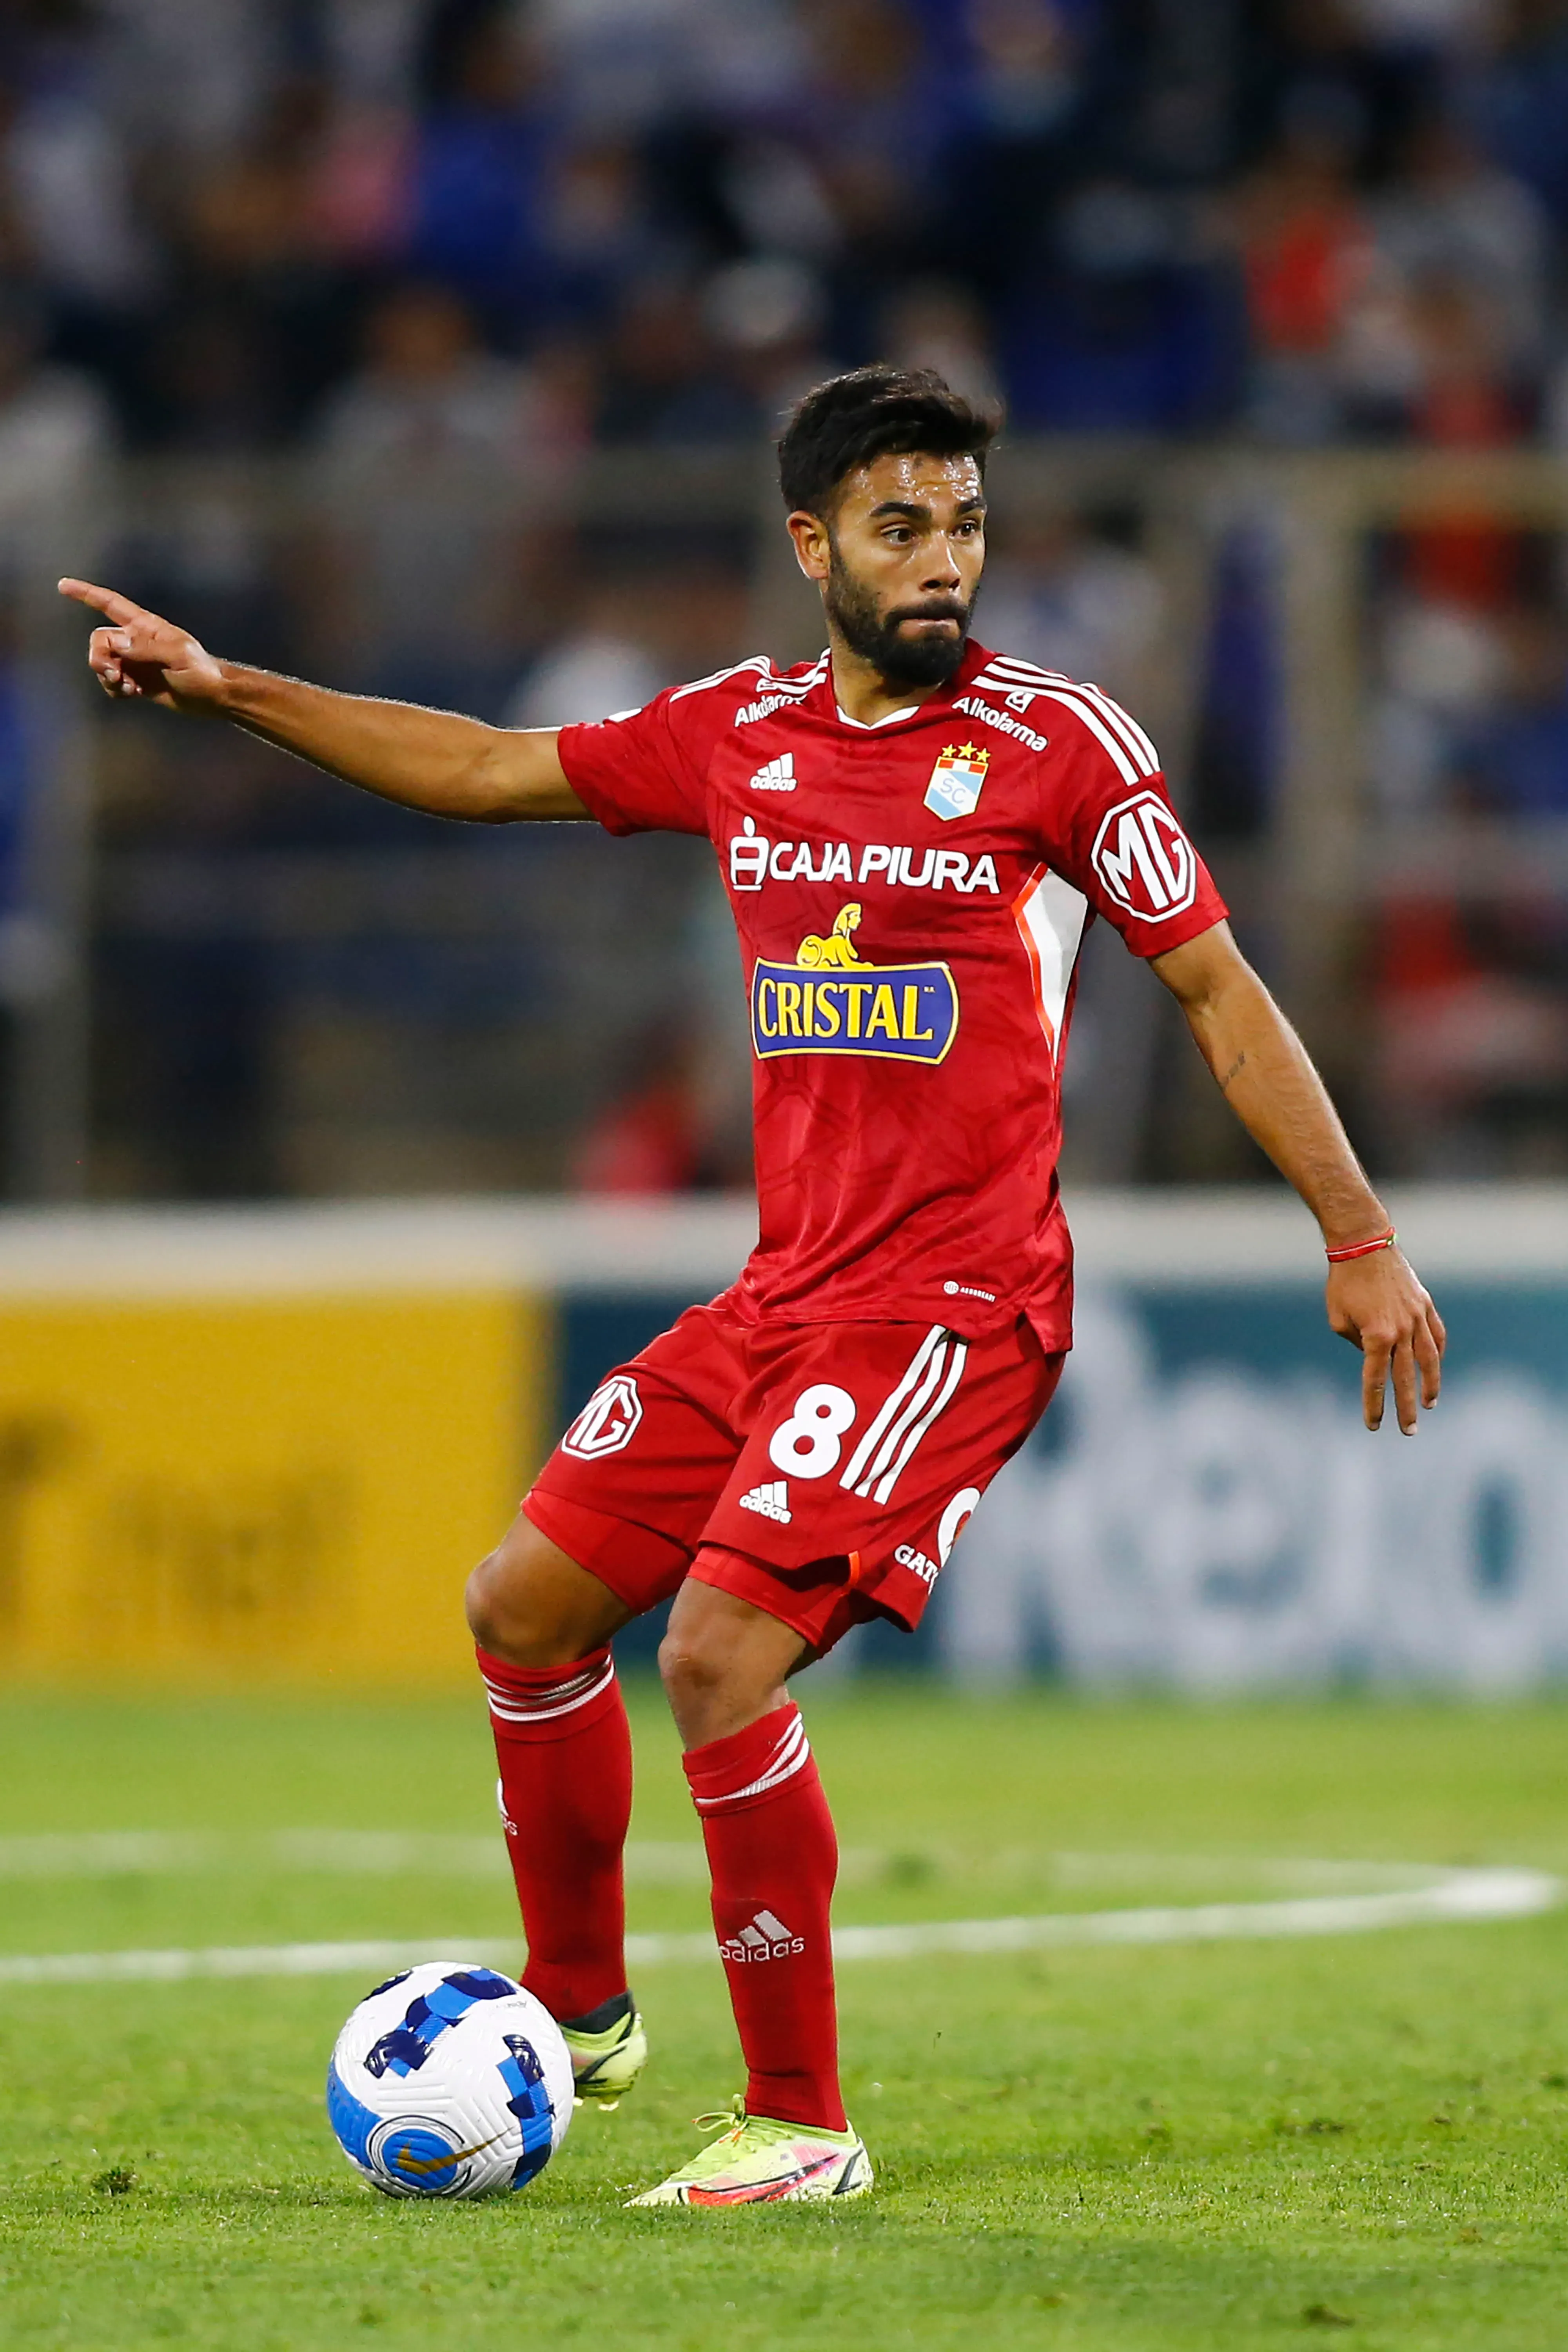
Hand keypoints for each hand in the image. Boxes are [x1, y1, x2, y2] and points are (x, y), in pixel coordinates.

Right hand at [57, 578, 225, 711]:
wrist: (211, 696)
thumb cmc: (201, 671)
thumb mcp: (178, 656)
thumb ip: (147, 648)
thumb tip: (118, 643)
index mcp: (145, 626)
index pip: (110, 604)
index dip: (86, 594)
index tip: (63, 585)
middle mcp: (135, 640)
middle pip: (99, 640)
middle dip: (99, 659)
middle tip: (115, 676)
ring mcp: (133, 661)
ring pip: (101, 663)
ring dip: (108, 678)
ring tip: (129, 688)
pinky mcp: (134, 680)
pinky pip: (111, 682)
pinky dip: (115, 689)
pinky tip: (133, 694)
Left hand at [1326, 1248, 1444, 1434]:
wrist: (1364, 1244)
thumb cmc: (1343, 1282)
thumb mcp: (1338, 1318)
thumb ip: (1356, 1343)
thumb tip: (1373, 1356)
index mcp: (1376, 1336)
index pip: (1375, 1380)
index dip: (1374, 1405)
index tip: (1373, 1425)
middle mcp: (1402, 1330)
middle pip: (1405, 1378)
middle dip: (1406, 1408)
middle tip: (1409, 1431)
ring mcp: (1418, 1317)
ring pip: (1430, 1359)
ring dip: (1431, 1384)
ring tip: (1430, 1405)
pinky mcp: (1425, 1305)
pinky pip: (1436, 1336)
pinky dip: (1438, 1353)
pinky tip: (1436, 1367)